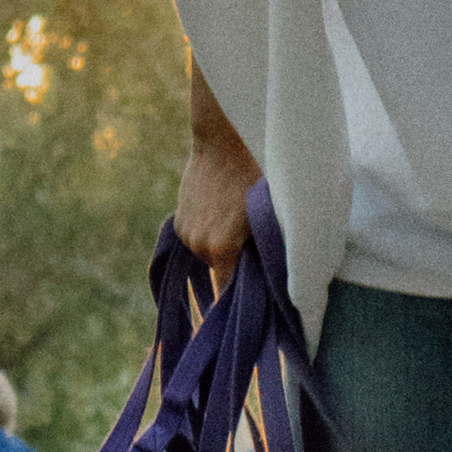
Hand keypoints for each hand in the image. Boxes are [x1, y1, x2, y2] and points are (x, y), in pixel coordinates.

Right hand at [173, 128, 261, 292]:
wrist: (225, 141)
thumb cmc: (257, 177)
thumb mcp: (269, 218)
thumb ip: (265, 253)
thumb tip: (273, 284)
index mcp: (220, 249)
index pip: (226, 293)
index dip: (237, 301)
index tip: (247, 309)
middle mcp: (198, 245)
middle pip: (219, 272)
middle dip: (235, 265)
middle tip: (254, 247)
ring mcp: (185, 232)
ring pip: (207, 254)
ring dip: (221, 247)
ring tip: (237, 223)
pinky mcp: (178, 219)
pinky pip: (197, 238)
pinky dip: (209, 233)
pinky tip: (222, 214)